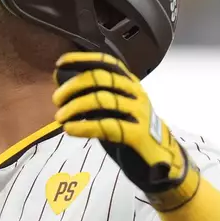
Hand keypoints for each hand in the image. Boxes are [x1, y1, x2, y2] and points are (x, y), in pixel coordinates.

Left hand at [52, 52, 199, 210]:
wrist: (163, 160)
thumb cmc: (131, 132)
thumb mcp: (113, 110)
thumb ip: (93, 97)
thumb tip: (61, 82)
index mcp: (130, 84)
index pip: (106, 62)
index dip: (82, 59)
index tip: (60, 63)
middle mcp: (136, 93)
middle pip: (101, 78)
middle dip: (73, 86)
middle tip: (56, 99)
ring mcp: (139, 113)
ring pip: (102, 100)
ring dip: (75, 106)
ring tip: (60, 116)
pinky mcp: (138, 134)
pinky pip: (107, 126)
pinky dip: (84, 126)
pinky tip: (70, 129)